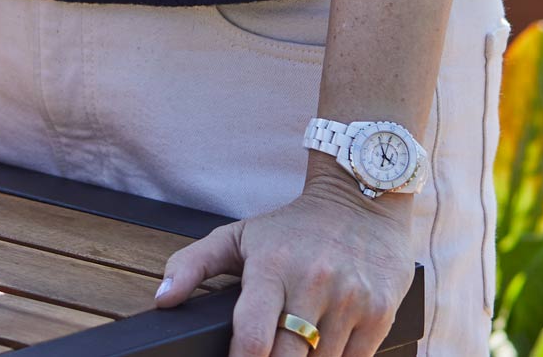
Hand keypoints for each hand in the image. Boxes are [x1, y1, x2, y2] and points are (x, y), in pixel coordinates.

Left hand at [153, 174, 415, 356]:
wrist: (361, 200)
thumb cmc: (292, 227)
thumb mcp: (238, 235)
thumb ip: (192, 265)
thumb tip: (162, 299)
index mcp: (272, 265)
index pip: (253, 336)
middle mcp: (312, 282)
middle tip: (261, 356)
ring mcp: (350, 300)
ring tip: (292, 347)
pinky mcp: (380, 314)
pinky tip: (321, 350)